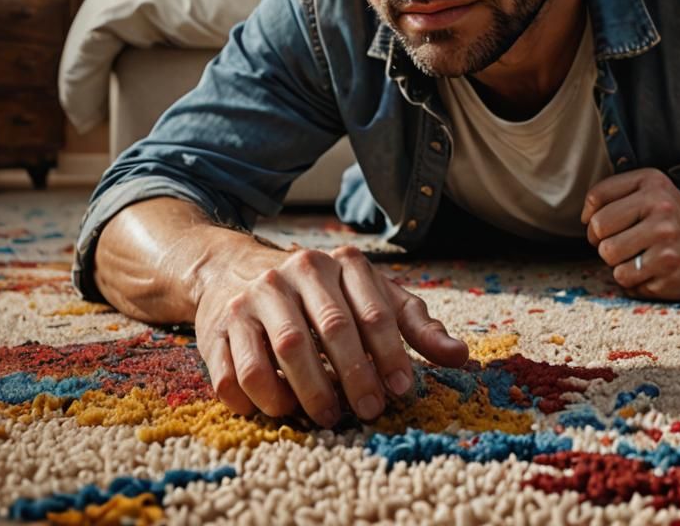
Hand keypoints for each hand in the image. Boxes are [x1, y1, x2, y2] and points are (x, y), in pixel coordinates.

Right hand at [193, 244, 467, 427]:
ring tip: (327, 416)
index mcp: (340, 263)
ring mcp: (253, 296)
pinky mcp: (218, 325)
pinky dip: (261, 398)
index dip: (390, 354)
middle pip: (329, 329)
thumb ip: (416, 325)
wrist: (237, 271)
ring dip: (308, 391)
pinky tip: (281, 409)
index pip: (372, 311)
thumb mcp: (373, 296)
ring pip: (283, 350)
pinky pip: (237, 370)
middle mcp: (295, 272)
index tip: (401, 390)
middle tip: (368, 411)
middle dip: (353, 376)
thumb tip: (461, 357)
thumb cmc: (323, 294)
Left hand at [582, 169, 679, 299]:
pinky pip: (625, 279)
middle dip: (602, 240)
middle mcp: (662, 208)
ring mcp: (666, 242)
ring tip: (638, 257)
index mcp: (654, 183)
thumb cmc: (674, 222)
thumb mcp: (653, 191)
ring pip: (609, 255)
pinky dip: (631, 279)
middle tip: (621, 243)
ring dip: (617, 261)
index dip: (590, 216)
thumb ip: (616, 193)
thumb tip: (585, 218)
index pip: (597, 197)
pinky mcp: (668, 272)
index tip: (603, 225)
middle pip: (599, 228)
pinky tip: (650, 271)